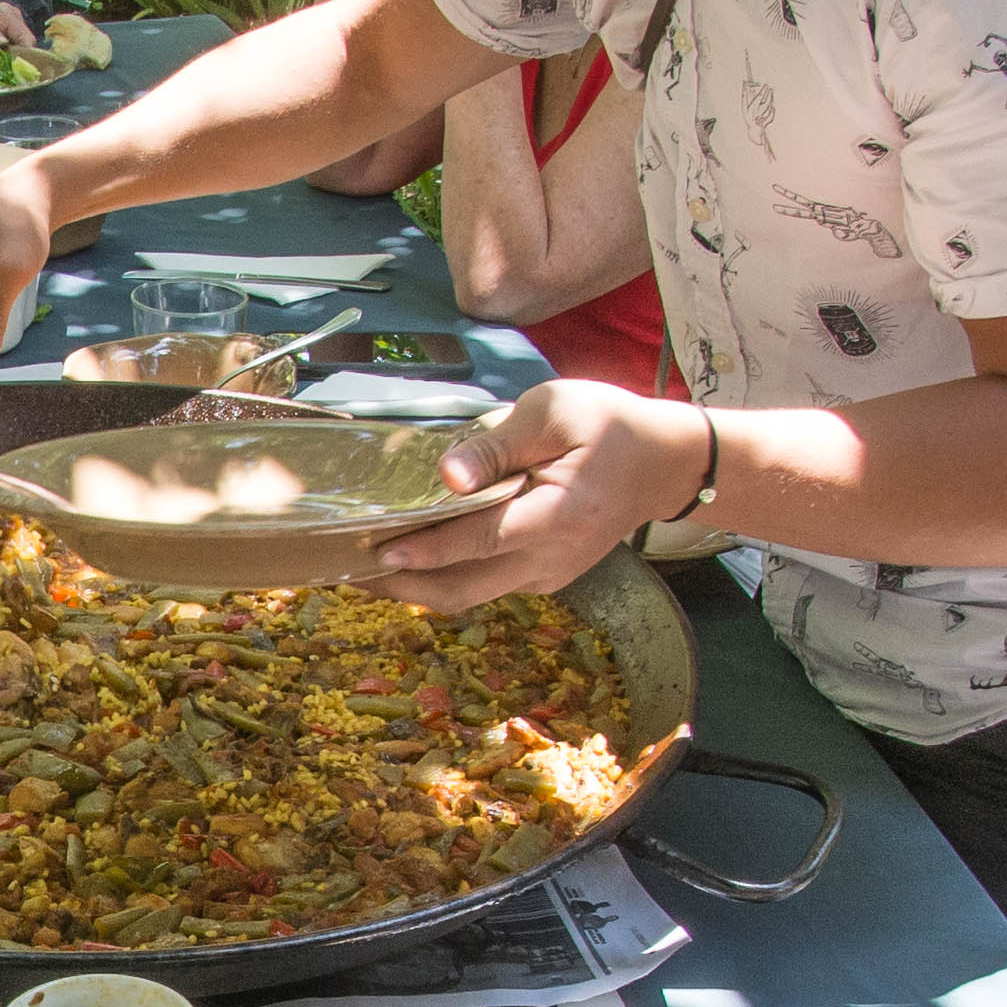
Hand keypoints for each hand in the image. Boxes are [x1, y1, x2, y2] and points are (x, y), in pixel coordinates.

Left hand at [362, 379, 690, 608]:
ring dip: (414, 587)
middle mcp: (551, 557)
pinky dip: (441, 578)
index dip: (428, 550)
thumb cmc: (608, 426)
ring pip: (468, 595)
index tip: (379, 552)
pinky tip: (407, 560)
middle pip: (463, 587)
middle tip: (345, 569)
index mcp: (558, 514)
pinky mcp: (543, 576)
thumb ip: (498, 445)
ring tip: (361, 569)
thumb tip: (447, 474)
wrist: (662, 463)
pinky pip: (483, 587)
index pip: (481, 540)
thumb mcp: (555, 412)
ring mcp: (547, 574)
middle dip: (401, 584)